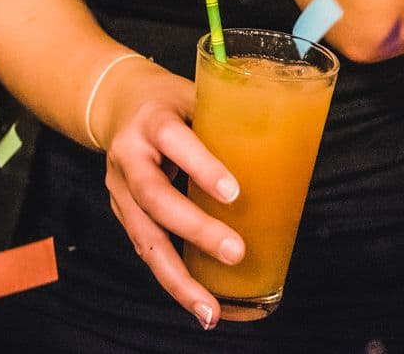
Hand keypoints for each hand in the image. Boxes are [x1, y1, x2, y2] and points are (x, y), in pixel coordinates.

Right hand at [96, 65, 242, 330]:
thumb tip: (287, 140)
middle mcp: (129, 157)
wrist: (115, 103)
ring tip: (208, 309)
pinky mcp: (124, 214)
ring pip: (145, 238)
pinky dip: (173, 277)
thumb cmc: (168, 101)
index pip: (173, 140)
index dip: (202, 166)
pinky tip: (198, 301)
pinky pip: (147, 250)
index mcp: (151, 121)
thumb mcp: (194, 94)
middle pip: (155, 198)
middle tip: (235, 252)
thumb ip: (229, 116)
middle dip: (195, 230)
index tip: (234, 193)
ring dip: (178, 278)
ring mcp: (120, 190)